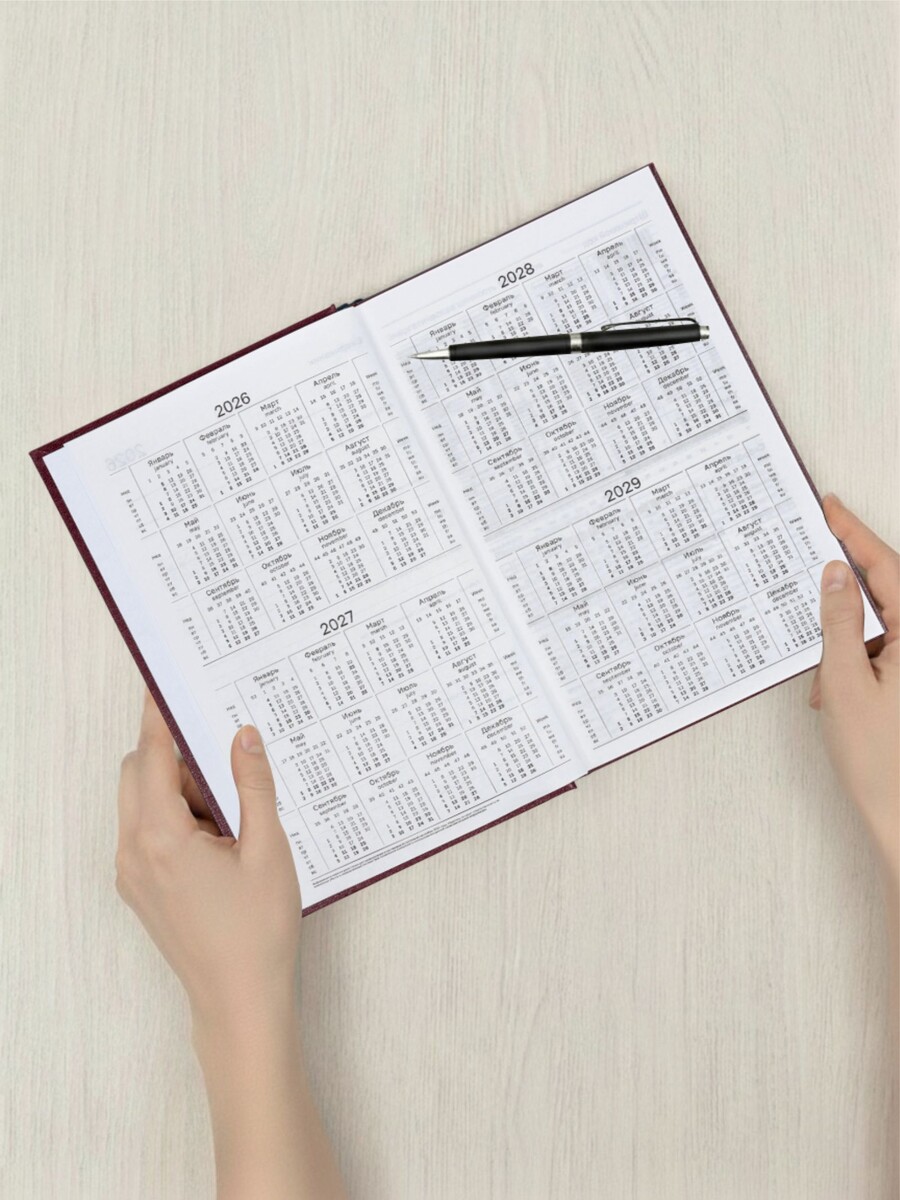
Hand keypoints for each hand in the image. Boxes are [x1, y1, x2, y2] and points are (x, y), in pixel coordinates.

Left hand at [116, 691, 300, 1026]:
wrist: (240, 1001)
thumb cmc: (257, 933)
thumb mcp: (267, 849)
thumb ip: (253, 786)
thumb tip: (244, 736)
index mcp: (161, 837)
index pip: (152, 755)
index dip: (160, 717)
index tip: (165, 685)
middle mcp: (134, 852)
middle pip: (140, 774)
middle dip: (179, 759)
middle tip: (228, 764)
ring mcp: (133, 873)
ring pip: (144, 803)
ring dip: (182, 792)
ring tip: (236, 818)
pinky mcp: (142, 889)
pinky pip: (149, 832)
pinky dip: (179, 820)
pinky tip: (225, 839)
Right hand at [809, 495, 898, 889]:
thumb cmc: (882, 761)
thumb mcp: (848, 682)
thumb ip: (839, 621)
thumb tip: (832, 575)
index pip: (886, 566)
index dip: (854, 533)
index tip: (830, 506)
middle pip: (887, 590)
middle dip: (846, 588)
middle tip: (811, 567)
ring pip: (882, 624)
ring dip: (849, 639)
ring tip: (828, 680)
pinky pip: (885, 651)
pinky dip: (857, 661)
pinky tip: (838, 690)